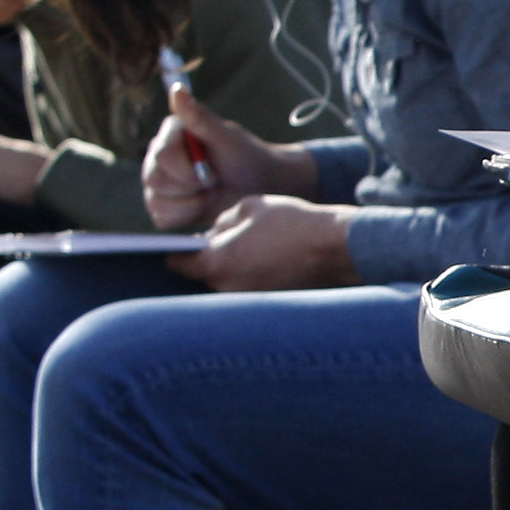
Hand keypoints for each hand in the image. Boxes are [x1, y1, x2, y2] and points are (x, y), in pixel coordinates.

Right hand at [142, 88, 310, 229]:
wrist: (261, 187)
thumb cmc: (247, 159)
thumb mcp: (228, 139)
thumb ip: (201, 118)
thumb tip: (177, 89)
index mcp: (171, 134)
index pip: (163, 158)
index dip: (191, 171)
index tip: (214, 170)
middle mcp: (158, 155)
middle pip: (156, 181)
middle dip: (192, 188)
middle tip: (214, 181)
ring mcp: (158, 182)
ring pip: (157, 203)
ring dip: (191, 204)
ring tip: (210, 192)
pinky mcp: (163, 205)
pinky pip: (161, 218)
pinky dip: (187, 216)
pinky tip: (203, 205)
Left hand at [185, 192, 358, 292]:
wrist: (333, 247)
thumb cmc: (291, 222)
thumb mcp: (248, 207)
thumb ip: (221, 222)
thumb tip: (212, 234)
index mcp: (217, 262)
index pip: (178, 264)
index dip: (176, 253)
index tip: (179, 246)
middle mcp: (227, 287)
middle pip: (203, 274)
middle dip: (209, 259)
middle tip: (224, 240)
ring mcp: (248, 297)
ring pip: (226, 281)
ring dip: (231, 268)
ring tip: (251, 249)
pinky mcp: (266, 302)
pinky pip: (247, 288)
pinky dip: (251, 276)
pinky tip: (267, 260)